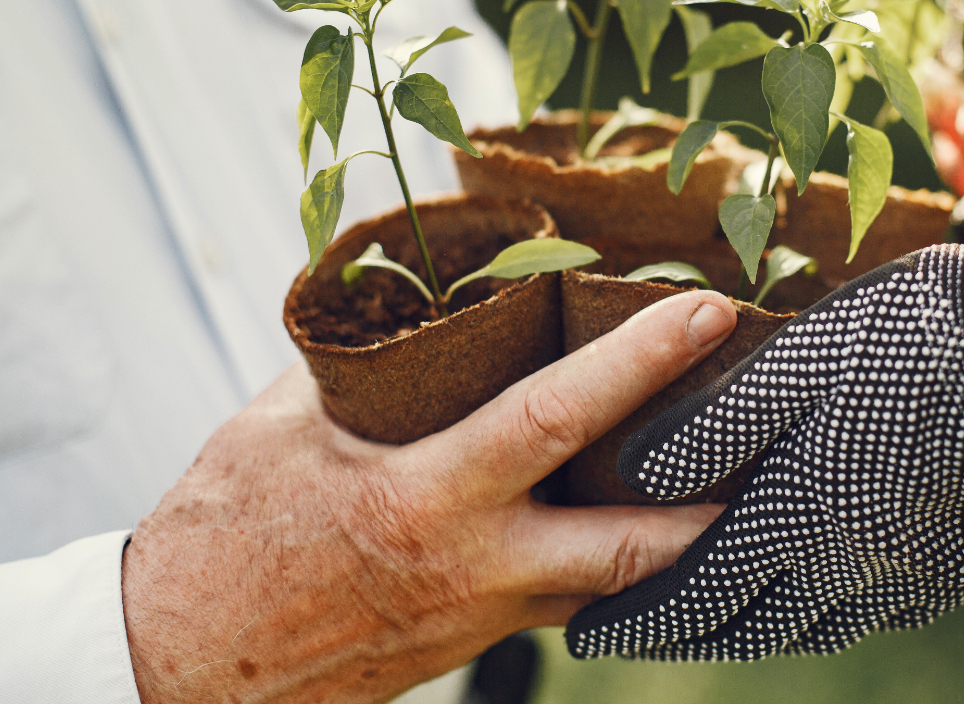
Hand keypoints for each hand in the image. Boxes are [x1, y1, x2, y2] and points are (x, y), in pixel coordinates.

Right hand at [122, 291, 737, 702]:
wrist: (182, 665)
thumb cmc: (226, 532)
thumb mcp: (281, 423)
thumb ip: (366, 359)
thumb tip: (426, 297)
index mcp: (425, 500)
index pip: (557, 419)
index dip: (640, 362)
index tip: (708, 313)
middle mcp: (474, 569)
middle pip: (631, 546)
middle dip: (716, 496)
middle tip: (781, 433)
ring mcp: (482, 619)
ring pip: (614, 585)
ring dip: (679, 538)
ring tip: (735, 476)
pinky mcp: (476, 645)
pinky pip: (569, 603)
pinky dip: (615, 566)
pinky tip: (641, 526)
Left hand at [564, 245, 963, 661]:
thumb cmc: (917, 346)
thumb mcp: (800, 363)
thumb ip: (715, 423)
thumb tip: (630, 473)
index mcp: (799, 516)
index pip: (696, 594)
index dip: (636, 622)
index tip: (585, 637)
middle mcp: (848, 568)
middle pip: (748, 627)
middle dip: (684, 638)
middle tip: (638, 638)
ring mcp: (909, 577)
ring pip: (811, 629)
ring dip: (753, 629)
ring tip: (718, 620)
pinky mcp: (959, 571)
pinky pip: (874, 613)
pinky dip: (827, 615)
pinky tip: (825, 593)